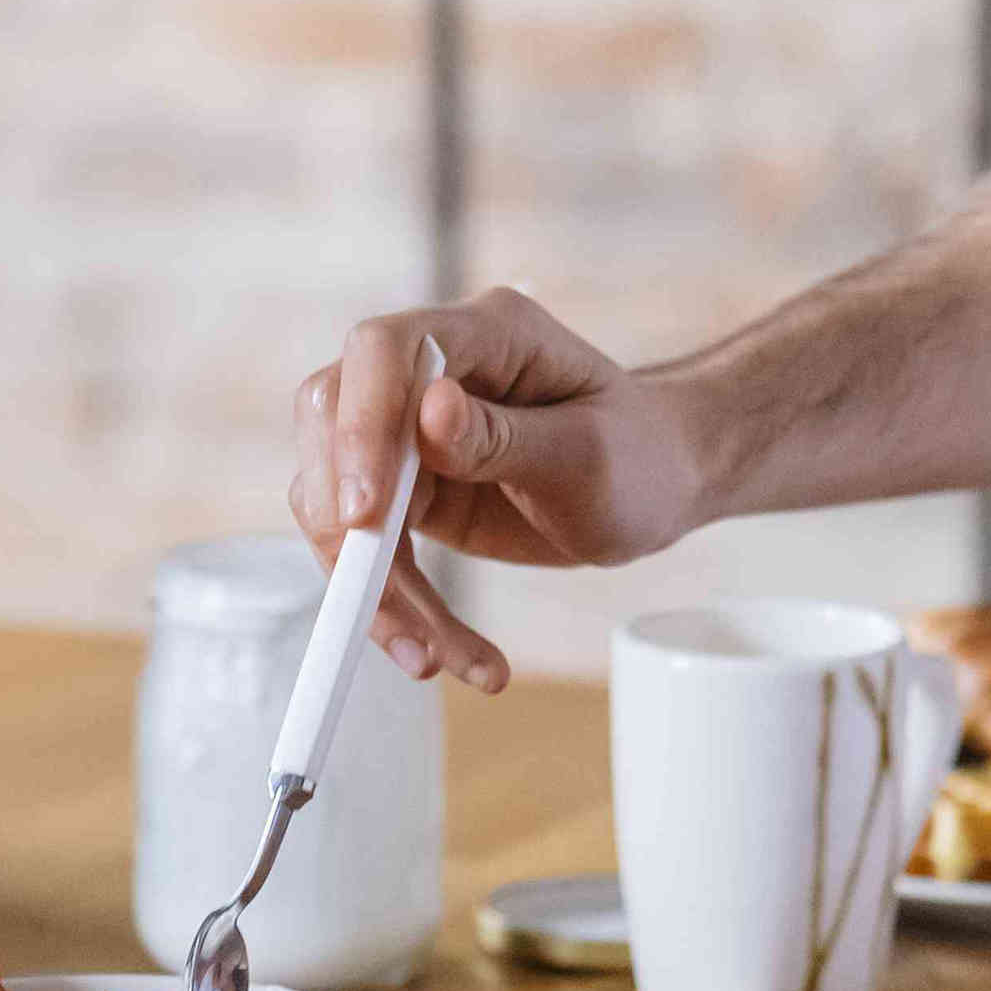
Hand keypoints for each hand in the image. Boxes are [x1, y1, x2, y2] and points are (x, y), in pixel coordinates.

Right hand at [288, 287, 713, 690]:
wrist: (659, 489)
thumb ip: (502, 437)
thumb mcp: (586, 457)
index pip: (383, 351)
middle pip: (331, 418)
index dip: (359, 425)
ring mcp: (410, 430)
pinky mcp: (407, 487)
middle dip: (342, 517)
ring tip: (430, 656)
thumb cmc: (640, 459)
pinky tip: (446, 655)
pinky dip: (396, 607)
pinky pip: (369, 547)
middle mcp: (430, 372)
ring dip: (372, 585)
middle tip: (375, 597)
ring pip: (337, 496)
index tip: (366, 514)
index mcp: (484, 334)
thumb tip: (427, 411)